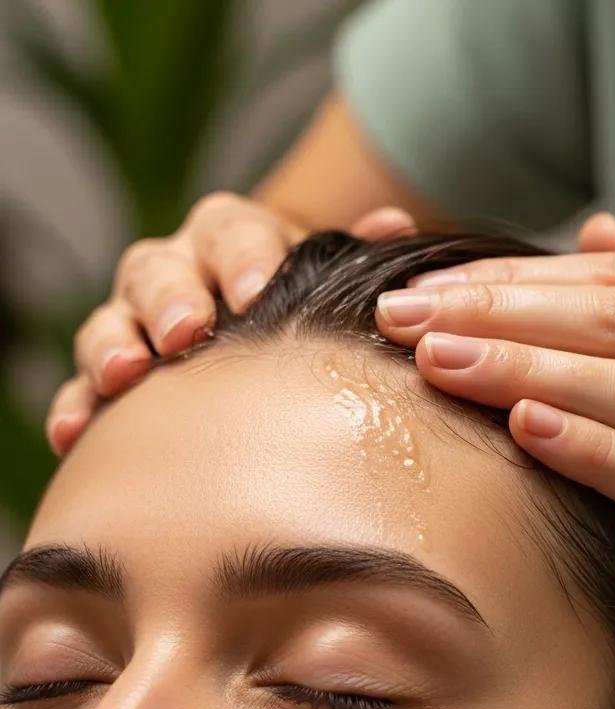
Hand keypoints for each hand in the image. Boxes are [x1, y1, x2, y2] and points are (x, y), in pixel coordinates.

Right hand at [47, 197, 417, 455]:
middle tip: (188, 332)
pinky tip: (76, 435)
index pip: (232, 232)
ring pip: (112, 322)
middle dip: (172, 298)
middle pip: (159, 270)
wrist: (268, 334)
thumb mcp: (334, 277)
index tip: (258, 293)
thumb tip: (397, 225)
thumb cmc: (306, 307)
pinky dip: (77, 408)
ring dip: (114, 346)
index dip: (244, 258)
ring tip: (127, 376)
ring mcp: (138, 323)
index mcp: (232, 241)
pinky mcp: (115, 377)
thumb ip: (362, 255)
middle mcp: (177, 272)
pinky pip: (84, 389)